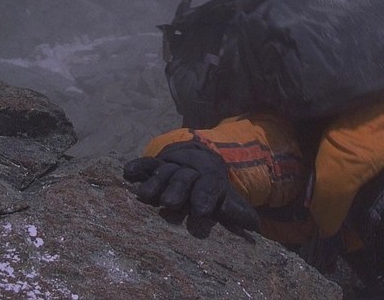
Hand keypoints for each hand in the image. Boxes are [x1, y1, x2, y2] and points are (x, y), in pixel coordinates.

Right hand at [123, 142, 259, 231]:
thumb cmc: (211, 189)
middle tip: (171, 203)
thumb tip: (255, 226)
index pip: (210, 185)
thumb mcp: (226, 198)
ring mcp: (172, 165)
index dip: (206, 197)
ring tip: (146, 196)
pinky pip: (146, 163)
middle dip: (179, 189)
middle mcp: (191, 169)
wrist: (199, 158)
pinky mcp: (155, 164)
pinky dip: (138, 167)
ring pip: (165, 171)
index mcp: (211, 177)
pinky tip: (128, 173)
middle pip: (185, 178)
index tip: (201, 211)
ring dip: (156, 182)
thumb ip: (237, 212)